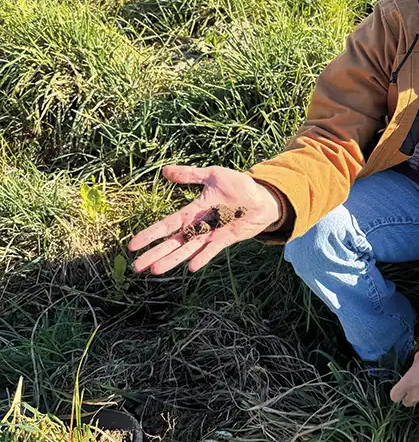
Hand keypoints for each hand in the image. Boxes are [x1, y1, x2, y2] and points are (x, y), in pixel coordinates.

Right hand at [128, 165, 281, 274]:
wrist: (263, 197)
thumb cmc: (239, 186)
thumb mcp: (213, 175)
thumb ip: (190, 175)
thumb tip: (165, 170)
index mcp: (193, 211)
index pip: (167, 224)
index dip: (151, 234)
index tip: (132, 244)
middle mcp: (199, 225)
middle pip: (173, 242)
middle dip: (155, 253)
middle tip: (137, 267)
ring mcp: (212, 234)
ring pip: (188, 249)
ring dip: (172, 260)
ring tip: (155, 271)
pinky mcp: (226, 239)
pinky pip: (212, 250)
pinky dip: (202, 257)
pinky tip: (190, 267)